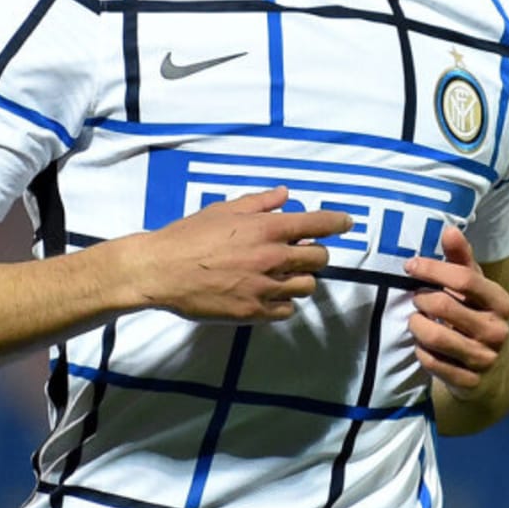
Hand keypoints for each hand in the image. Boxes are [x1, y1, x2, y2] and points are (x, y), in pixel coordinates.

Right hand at [134, 186, 350, 322]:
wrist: (161, 270)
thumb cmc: (189, 235)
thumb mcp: (224, 209)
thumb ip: (259, 202)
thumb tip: (285, 195)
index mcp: (266, 228)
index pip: (317, 224)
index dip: (337, 223)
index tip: (347, 223)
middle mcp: (271, 258)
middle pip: (319, 259)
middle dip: (315, 254)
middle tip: (302, 252)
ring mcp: (264, 288)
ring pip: (307, 286)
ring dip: (301, 278)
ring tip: (284, 275)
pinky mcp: (253, 312)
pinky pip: (287, 310)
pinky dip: (284, 302)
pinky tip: (270, 295)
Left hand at [404, 225, 508, 403]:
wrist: (498, 369)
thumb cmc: (480, 316)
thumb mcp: (477, 288)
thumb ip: (462, 259)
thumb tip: (449, 230)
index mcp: (500, 302)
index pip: (464, 279)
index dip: (432, 269)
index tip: (410, 265)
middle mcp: (496, 330)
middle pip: (442, 305)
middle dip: (420, 299)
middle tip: (416, 298)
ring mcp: (484, 358)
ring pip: (432, 335)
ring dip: (416, 324)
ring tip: (417, 320)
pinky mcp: (468, 381)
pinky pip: (430, 361)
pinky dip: (421, 350)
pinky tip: (424, 345)